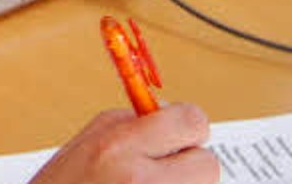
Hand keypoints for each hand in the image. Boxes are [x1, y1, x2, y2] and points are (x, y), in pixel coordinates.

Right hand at [28, 105, 218, 183]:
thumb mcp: (83, 145)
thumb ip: (128, 125)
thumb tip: (168, 114)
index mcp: (118, 147)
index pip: (191, 121)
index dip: (188, 128)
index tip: (178, 136)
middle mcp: (142, 181)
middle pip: (208, 164)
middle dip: (192, 166)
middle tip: (166, 172)